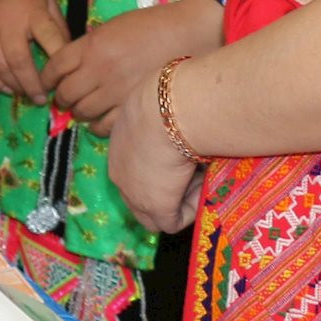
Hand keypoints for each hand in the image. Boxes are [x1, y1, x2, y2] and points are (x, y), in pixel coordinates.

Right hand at [0, 0, 66, 101]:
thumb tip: (68, 57)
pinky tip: (5, 87)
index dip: (57, 65)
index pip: (49, 41)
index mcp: (33, 12)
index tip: (62, 81)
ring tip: (26, 94)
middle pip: (20, 62)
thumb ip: (58, 28)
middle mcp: (8, 22)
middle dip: (32, 86)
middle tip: (42, 98)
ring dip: (14, 86)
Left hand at [43, 0, 204, 136]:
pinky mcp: (133, 108)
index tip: (47, 83)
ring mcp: (116, 91)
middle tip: (65, 98)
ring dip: (79, 112)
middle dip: (62, 97)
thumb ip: (90, 47)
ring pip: (82, 112)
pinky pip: (105, 126)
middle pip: (66, 93)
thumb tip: (72, 65)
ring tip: (83, 109)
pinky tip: (100, 122)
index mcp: (92, 46)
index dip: (47, 78)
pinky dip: (97, 126)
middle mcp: (99, 70)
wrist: (189, 34)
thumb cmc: (153, 26)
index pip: (55, 67)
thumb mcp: (112, 28)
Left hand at [105, 55, 205, 230]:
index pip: (133, 172)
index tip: (182, 162)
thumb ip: (164, 125)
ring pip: (156, 215)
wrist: (168, 108)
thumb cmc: (168, 99)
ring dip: (179, 201)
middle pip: (140, 200)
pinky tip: (202, 182)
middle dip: (167, 193)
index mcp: (118, 147)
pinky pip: (174, 221)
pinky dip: (190, 208)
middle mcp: (119, 174)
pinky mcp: (155, 207)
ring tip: (200, 174)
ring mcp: (134, 194)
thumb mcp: (159, 110)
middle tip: (193, 174)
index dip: (159, 173)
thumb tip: (184, 127)